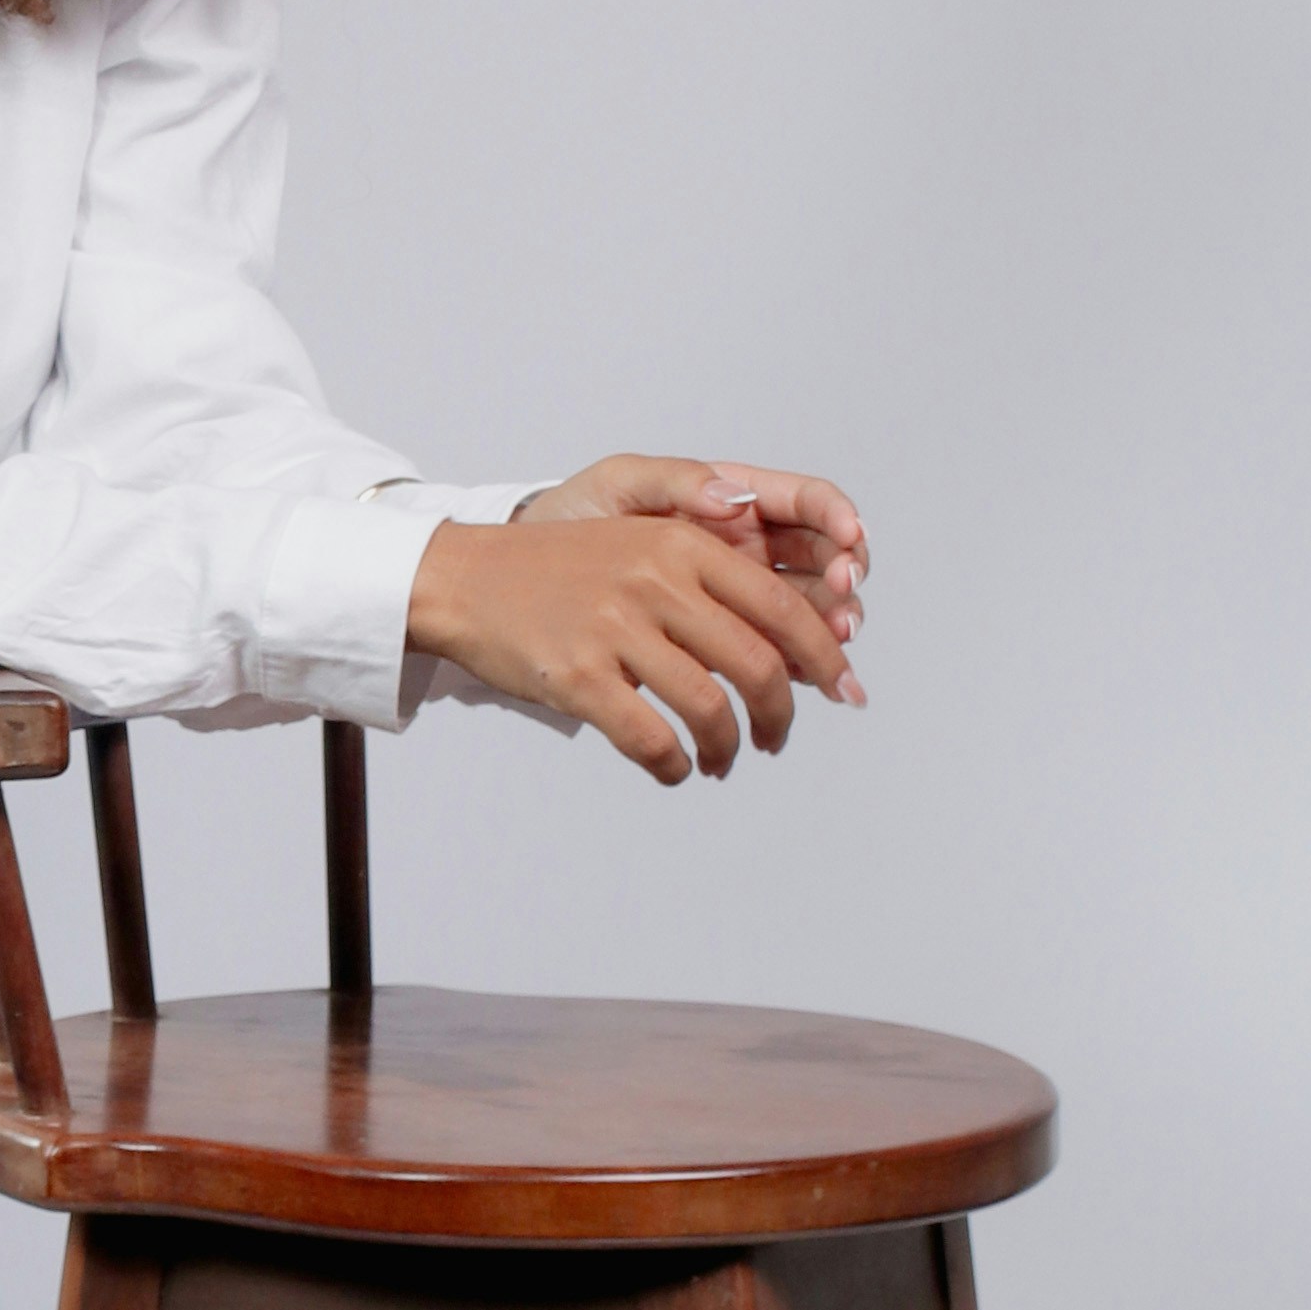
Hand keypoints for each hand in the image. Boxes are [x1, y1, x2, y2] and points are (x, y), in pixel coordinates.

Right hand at [408, 454, 867, 785]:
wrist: (467, 580)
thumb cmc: (560, 570)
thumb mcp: (641, 541)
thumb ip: (711, 578)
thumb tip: (791, 640)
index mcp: (682, 545)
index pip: (781, 607)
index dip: (823, 657)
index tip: (844, 691)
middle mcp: (655, 581)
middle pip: (757, 664)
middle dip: (781, 716)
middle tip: (777, 739)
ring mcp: (615, 629)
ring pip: (709, 709)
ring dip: (727, 749)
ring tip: (721, 760)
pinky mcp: (579, 675)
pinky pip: (650, 739)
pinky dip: (674, 765)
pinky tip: (674, 768)